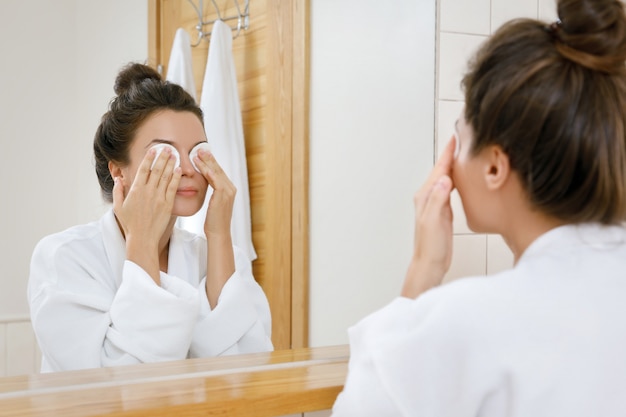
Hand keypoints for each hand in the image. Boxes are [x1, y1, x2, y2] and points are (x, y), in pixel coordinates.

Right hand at [112, 147, 181, 281]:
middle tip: (168, 148)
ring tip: (175, 155)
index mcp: (135, 190)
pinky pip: (173, 188)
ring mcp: (158, 197)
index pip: (143, 170)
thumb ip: (117, 192)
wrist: (143, 238)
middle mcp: (148, 192)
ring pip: (165, 176)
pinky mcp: (167, 204)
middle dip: (162, 157)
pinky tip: (179, 170)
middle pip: (156, 170)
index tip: (153, 150)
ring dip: (170, 164)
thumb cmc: (130, 224)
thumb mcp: (118, 207)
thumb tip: (118, 179)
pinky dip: (176, 178)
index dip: (149, 158)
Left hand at [192, 149, 235, 238]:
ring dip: (207, 163)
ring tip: (197, 154)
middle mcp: (230, 188)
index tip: (200, 153)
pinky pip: (216, 182)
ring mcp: (228, 192)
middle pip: (218, 169)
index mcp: (228, 189)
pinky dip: (210, 173)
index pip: (218, 171)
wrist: (219, 233)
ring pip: (216, 173)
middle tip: (199, 149)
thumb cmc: (214, 221)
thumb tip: (206, 183)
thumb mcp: (213, 203)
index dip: (210, 161)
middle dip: (208, 158)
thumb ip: (213, 192)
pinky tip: (204, 167)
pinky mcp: (223, 196)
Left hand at [401, 138, 455, 298]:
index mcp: (425, 196)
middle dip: (450, 155)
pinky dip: (455, 179)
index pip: (439, 169)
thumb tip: (444, 179)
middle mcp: (428, 197)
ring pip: (445, 178)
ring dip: (452, 166)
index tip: (455, 138)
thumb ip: (438, 200)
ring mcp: (434, 203)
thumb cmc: (431, 245)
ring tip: (462, 154)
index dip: (448, 154)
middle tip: (461, 139)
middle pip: (441, 170)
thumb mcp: (434, 221)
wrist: (430, 263)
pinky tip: (461, 178)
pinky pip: (449, 189)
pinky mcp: (442, 210)